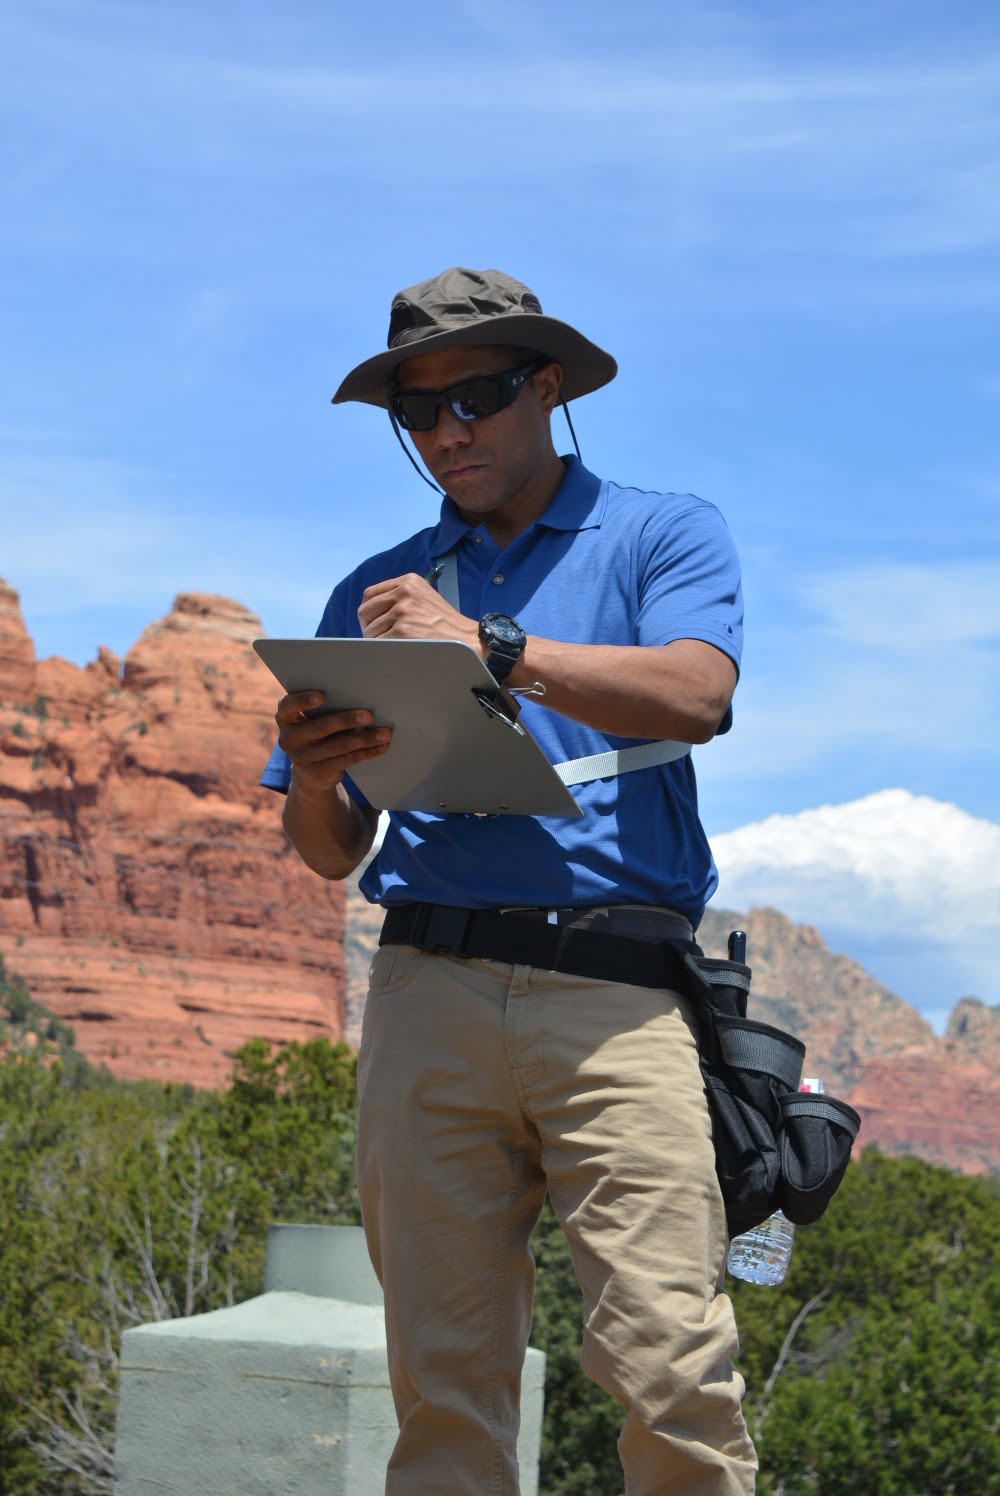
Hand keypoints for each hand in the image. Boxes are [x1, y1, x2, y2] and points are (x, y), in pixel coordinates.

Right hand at [275, 691, 390, 795]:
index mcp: (285, 718)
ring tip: (385, 733)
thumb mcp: (312, 720)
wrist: (310, 772)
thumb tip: (362, 695)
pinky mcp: (318, 773)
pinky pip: (347, 760)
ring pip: (338, 746)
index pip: (288, 706)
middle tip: (369, 715)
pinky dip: (367, 752)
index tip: (321, 695)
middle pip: (320, 727)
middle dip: (346, 720)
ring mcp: (302, 759)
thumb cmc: (317, 733)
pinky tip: (382, 746)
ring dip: (365, 738)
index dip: (303, 700)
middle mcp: (289, 739)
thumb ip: (325, 709)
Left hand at [357, 572, 479, 647]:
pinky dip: (383, 650)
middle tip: (379, 638)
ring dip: (377, 641)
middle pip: (365, 611)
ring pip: (370, 630)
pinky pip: (378, 642)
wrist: (467, 638)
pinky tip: (397, 651)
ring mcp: (403, 611)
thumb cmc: (444, 623)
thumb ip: (399, 598)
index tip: (373, 622)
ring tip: (395, 645)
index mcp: (408, 581)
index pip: (370, 594)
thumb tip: (370, 613)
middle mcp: (404, 591)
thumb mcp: (423, 598)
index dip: (368, 611)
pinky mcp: (402, 630)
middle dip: (368, 627)